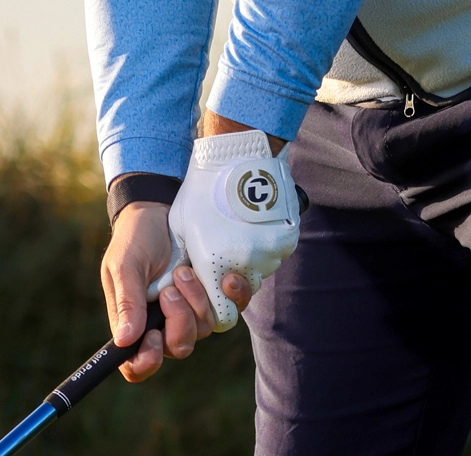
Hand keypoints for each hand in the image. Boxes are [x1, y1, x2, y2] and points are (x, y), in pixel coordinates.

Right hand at [100, 202, 253, 380]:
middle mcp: (164, 323)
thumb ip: (126, 301)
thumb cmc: (135, 239)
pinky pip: (231, 309)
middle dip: (178, 321)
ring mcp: (191, 310)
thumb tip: (125, 341)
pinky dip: (232, 296)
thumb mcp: (124, 265)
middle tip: (168, 290)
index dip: (147, 362)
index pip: (138, 365)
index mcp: (135, 324)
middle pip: (178, 347)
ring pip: (204, 329)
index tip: (153, 337)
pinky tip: (227, 278)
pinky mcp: (213, 294)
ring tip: (183, 271)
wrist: (159, 210)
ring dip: (196, 300)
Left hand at [165, 130, 299, 331]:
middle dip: (229, 281)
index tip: (209, 289)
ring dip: (248, 261)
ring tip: (235, 231)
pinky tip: (250, 224)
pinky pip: (274, 254)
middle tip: (218, 253)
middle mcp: (246, 266)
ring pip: (259, 273)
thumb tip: (187, 284)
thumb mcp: (183, 229)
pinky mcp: (286, 240)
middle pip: (242, 294)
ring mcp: (270, 254)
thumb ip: (189, 263)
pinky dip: (262, 245)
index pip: (223, 316)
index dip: (216, 306)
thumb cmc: (201, 191)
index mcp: (216, 266)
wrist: (236, 155)